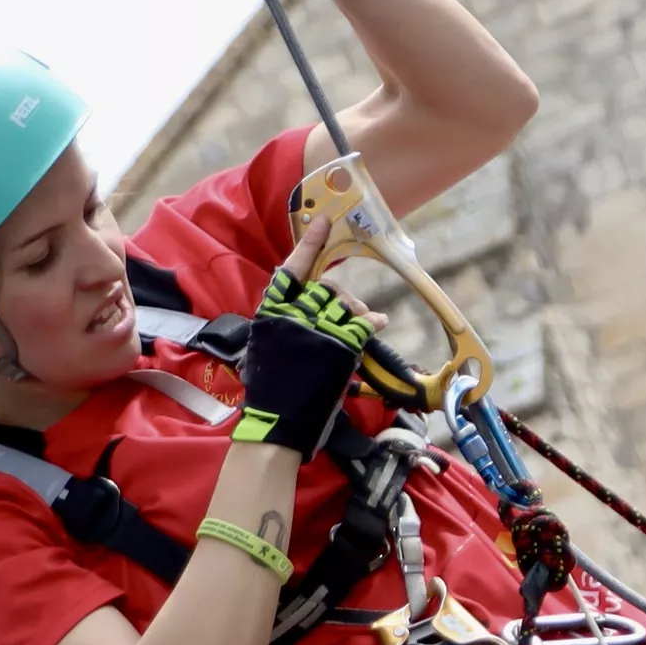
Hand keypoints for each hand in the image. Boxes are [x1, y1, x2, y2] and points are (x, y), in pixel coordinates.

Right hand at [232, 254, 375, 457]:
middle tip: (347, 308)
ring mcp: (318, 330)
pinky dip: (372, 322)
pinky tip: (378, 322)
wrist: (278, 420)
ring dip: (357, 310)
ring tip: (360, 322)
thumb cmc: (269, 388)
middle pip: (325, 288)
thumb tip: (306, 304)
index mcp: (271, 312)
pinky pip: (363, 324)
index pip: (291, 270)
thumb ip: (285, 320)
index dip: (308, 245)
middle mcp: (294, 315)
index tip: (324, 223)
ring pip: (345, 304)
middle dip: (339, 297)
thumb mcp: (266, 344)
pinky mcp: (340, 347)